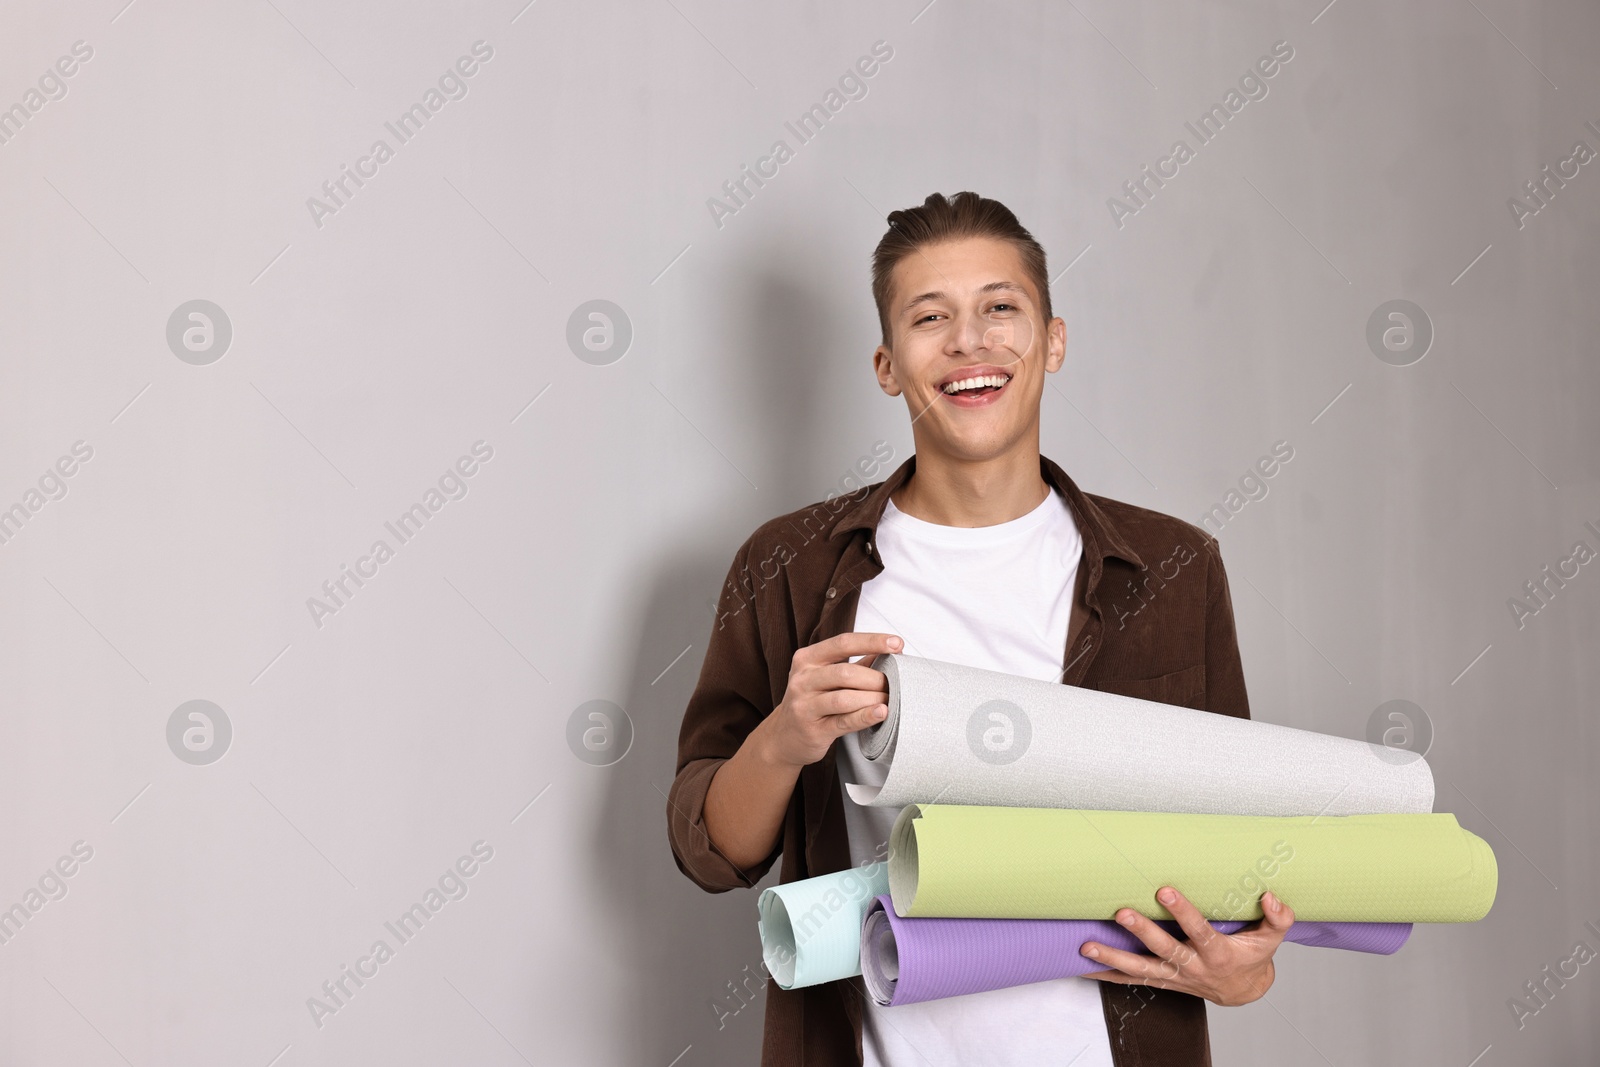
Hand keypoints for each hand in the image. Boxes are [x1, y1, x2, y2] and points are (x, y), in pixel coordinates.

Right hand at [755, 632, 902, 769]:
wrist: (783, 737)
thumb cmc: (811, 702)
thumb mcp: (825, 677)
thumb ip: (855, 665)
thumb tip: (890, 653)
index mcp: (807, 659)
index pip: (843, 643)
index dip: (872, 641)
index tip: (896, 643)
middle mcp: (802, 679)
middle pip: (846, 672)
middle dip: (876, 678)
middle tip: (893, 684)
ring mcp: (804, 705)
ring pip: (844, 698)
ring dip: (873, 698)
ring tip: (888, 700)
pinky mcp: (812, 729)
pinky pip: (843, 721)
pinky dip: (865, 716)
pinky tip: (881, 712)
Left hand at [1080, 887, 1294, 1006]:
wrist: (1243, 990)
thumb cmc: (1253, 956)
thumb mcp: (1272, 938)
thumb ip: (1278, 917)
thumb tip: (1271, 896)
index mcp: (1218, 954)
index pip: (1199, 932)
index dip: (1183, 913)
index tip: (1165, 890)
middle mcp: (1193, 967)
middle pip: (1165, 950)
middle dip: (1143, 932)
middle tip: (1121, 913)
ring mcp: (1174, 977)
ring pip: (1141, 969)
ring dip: (1113, 959)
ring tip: (1087, 947)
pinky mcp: (1162, 981)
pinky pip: (1131, 980)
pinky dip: (1107, 975)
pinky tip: (1083, 966)